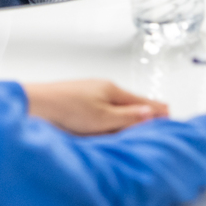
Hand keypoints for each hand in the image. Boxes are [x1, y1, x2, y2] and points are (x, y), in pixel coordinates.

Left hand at [23, 79, 168, 134]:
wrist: (36, 104)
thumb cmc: (66, 109)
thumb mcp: (102, 118)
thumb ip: (128, 117)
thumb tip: (151, 114)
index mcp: (112, 90)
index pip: (142, 101)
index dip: (157, 109)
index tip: (169, 112)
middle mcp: (102, 87)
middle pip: (130, 100)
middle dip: (145, 108)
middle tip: (159, 115)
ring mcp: (90, 92)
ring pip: (116, 103)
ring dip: (129, 110)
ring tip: (139, 118)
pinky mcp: (78, 100)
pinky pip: (104, 105)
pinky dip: (113, 112)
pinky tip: (110, 118)